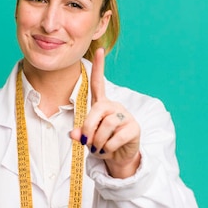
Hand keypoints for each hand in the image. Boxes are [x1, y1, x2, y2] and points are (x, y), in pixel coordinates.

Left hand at [70, 48, 140, 177]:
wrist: (120, 157)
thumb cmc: (102, 144)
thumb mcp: (88, 138)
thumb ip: (80, 133)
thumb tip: (73, 134)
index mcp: (102, 105)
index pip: (99, 84)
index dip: (99, 68)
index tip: (100, 50)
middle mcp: (114, 107)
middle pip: (97, 111)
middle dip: (88, 129)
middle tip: (88, 143)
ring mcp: (125, 116)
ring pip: (106, 125)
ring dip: (98, 141)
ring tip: (99, 148)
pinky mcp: (134, 128)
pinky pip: (115, 138)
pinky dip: (108, 148)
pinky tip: (110, 149)